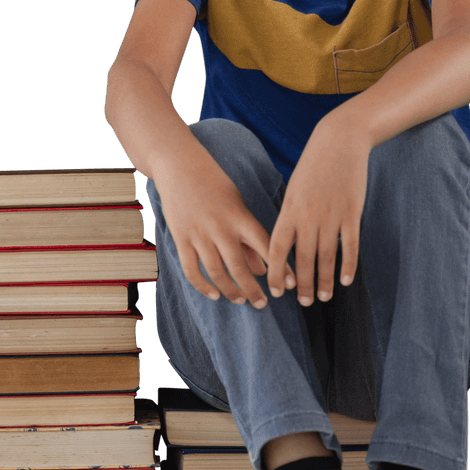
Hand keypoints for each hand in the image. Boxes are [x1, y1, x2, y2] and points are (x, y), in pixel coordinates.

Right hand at [155, 154, 295, 308]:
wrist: (179, 165)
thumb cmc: (214, 185)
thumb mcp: (236, 205)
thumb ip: (248, 238)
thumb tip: (262, 269)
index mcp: (240, 217)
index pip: (265, 246)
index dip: (280, 267)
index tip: (289, 285)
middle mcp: (221, 227)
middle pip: (240, 266)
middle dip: (253, 289)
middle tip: (262, 303)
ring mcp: (199, 234)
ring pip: (217, 272)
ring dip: (230, 291)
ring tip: (240, 301)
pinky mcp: (181, 238)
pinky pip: (192, 269)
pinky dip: (202, 286)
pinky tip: (214, 295)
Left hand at [265, 119, 370, 305]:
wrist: (339, 141)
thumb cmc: (313, 167)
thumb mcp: (293, 190)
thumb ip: (290, 217)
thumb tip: (283, 245)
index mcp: (289, 210)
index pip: (277, 248)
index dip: (276, 272)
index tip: (276, 291)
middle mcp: (308, 216)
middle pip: (303, 258)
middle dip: (302, 284)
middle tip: (303, 303)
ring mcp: (331, 215)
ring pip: (326, 256)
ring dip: (323, 280)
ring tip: (323, 297)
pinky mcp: (352, 213)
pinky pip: (349, 245)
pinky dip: (348, 265)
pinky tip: (345, 281)